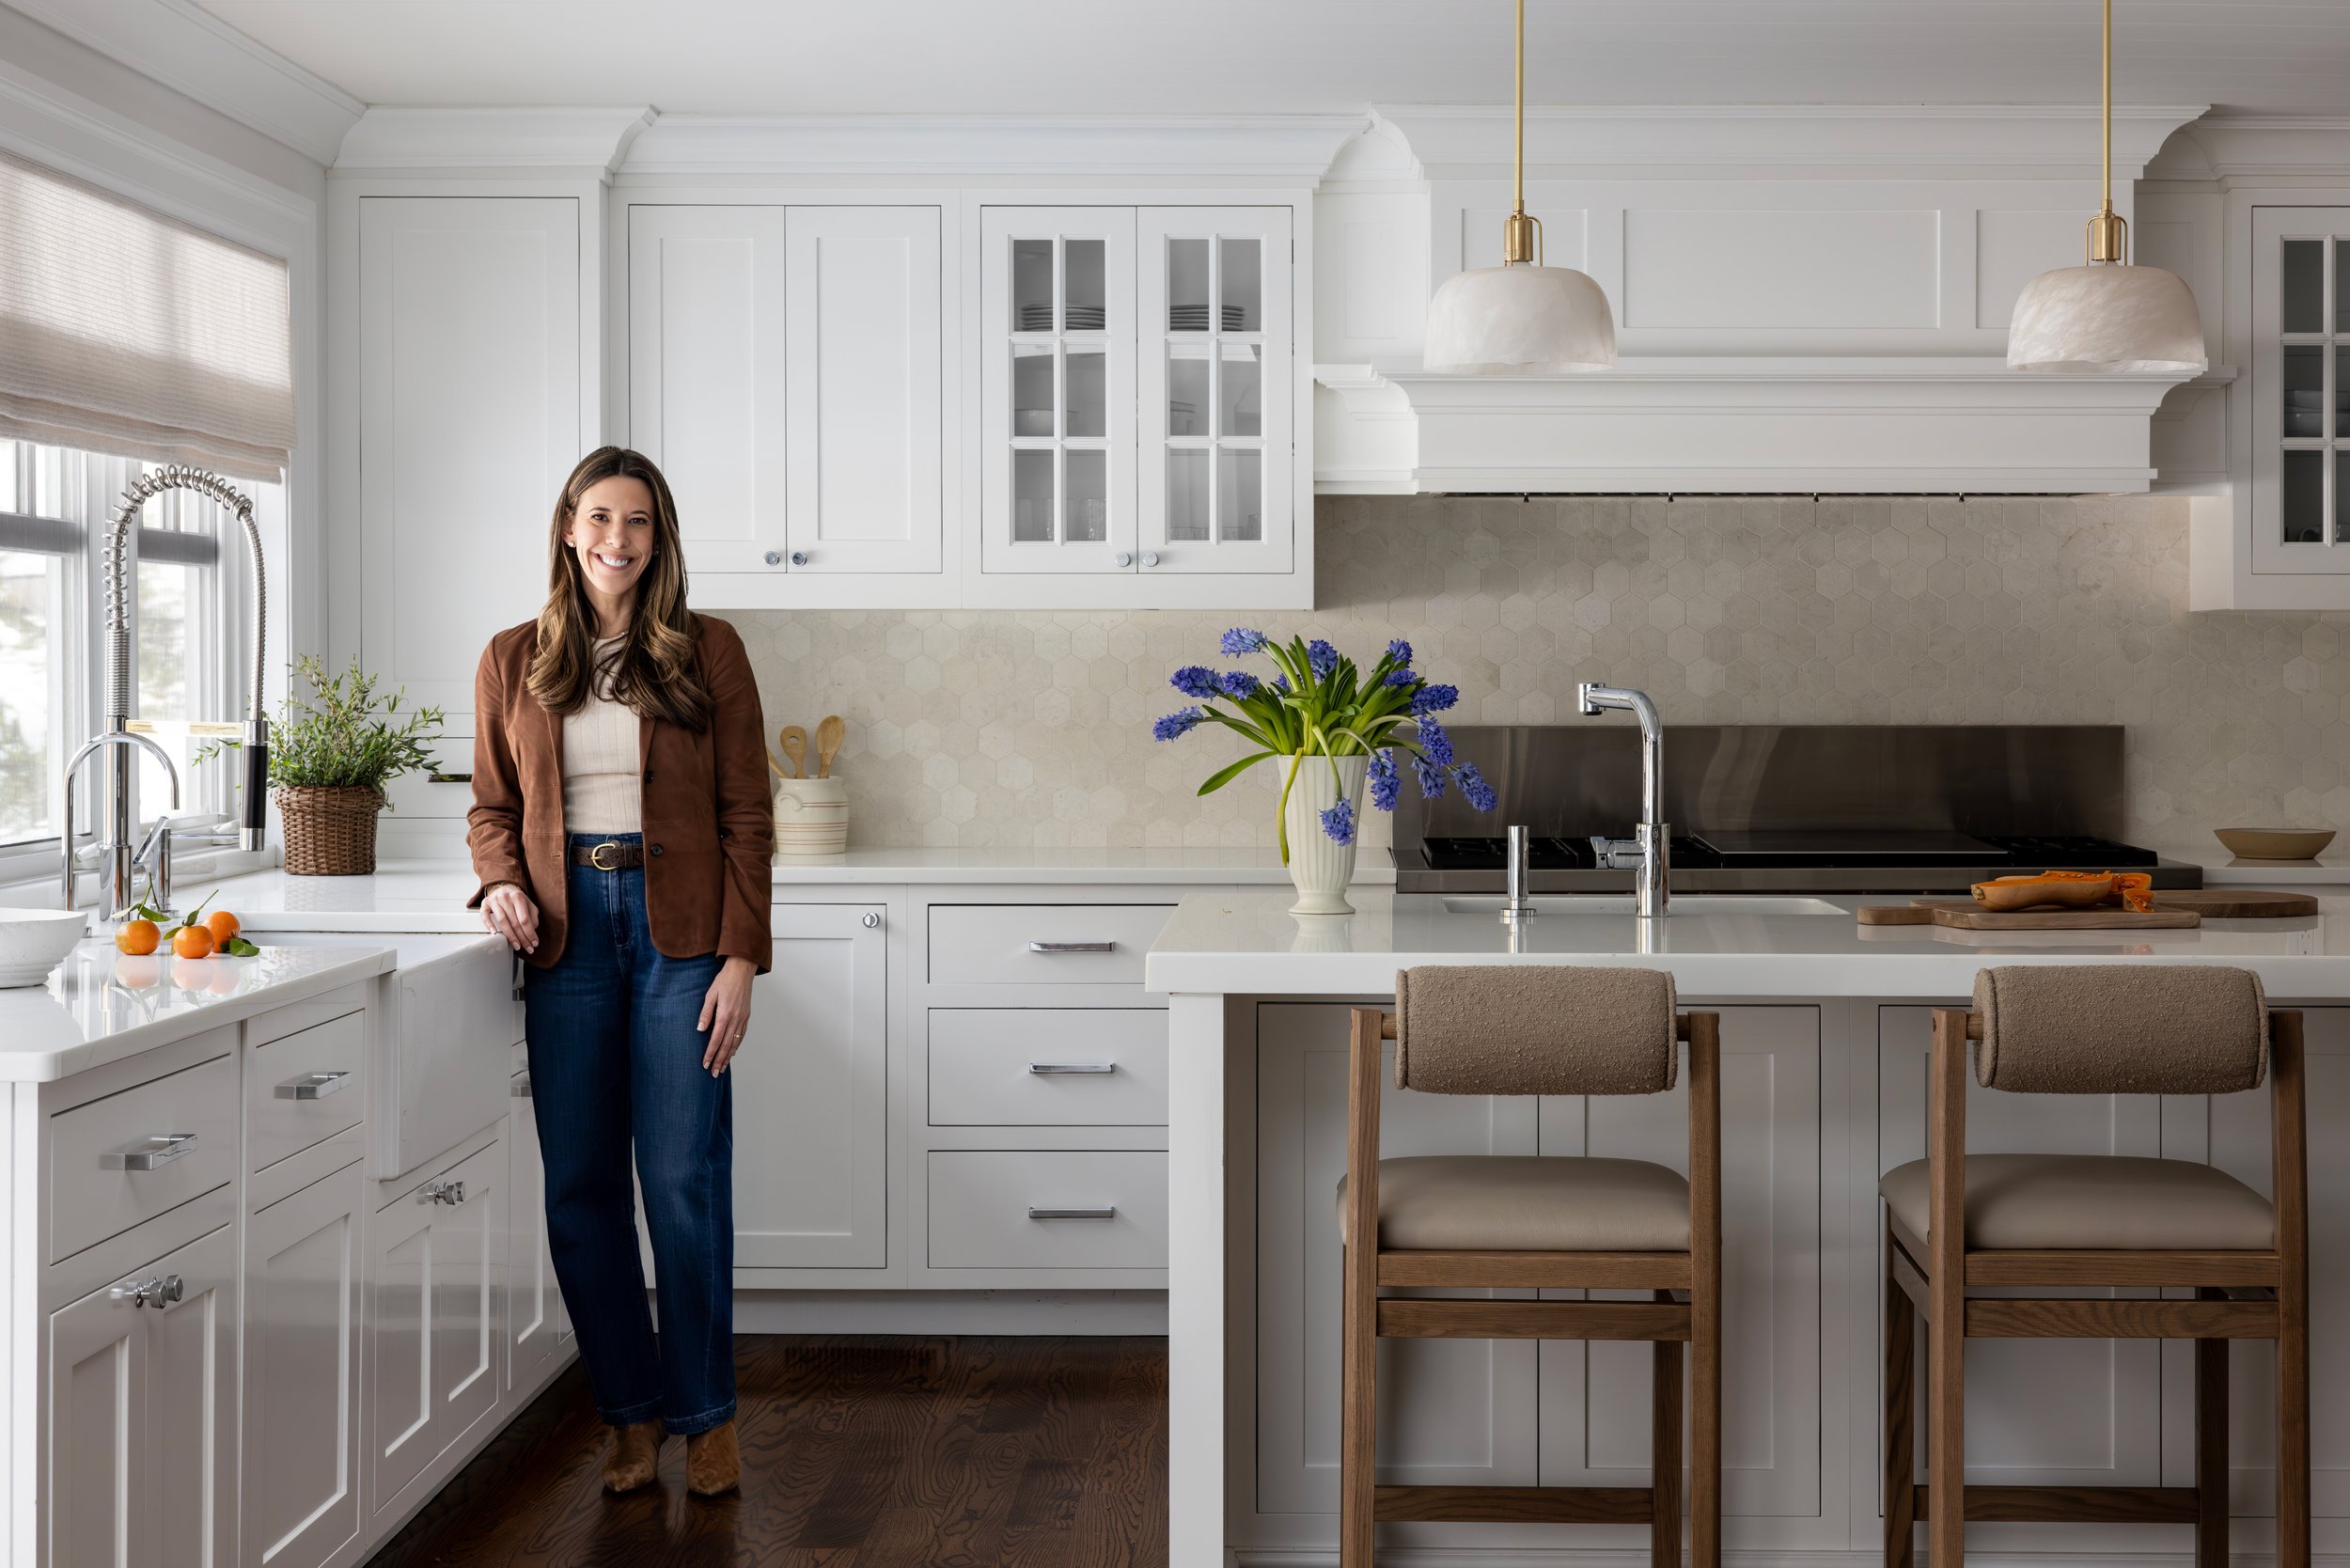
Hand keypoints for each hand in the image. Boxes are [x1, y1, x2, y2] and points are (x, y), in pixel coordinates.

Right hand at [480, 883, 538, 953]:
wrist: (502, 886)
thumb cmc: (516, 899)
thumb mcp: (528, 904)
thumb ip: (533, 915)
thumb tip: (533, 929)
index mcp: (518, 897)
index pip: (525, 919)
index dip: (530, 933)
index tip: (534, 942)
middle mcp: (506, 898)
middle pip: (514, 922)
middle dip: (522, 938)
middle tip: (528, 948)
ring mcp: (494, 900)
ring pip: (502, 921)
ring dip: (510, 936)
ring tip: (516, 945)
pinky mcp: (484, 903)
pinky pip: (485, 915)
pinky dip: (489, 925)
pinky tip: (494, 934)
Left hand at [698, 957, 755, 1075]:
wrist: (742, 970)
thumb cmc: (724, 980)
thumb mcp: (710, 995)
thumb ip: (705, 1013)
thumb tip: (700, 1030)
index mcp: (725, 1015)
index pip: (716, 1040)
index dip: (710, 1053)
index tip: (705, 1064)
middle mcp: (735, 1019)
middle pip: (727, 1046)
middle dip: (719, 1060)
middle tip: (714, 1073)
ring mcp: (743, 1019)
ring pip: (735, 1043)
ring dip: (728, 1057)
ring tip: (722, 1068)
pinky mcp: (746, 1016)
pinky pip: (741, 1035)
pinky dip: (737, 1046)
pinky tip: (733, 1052)